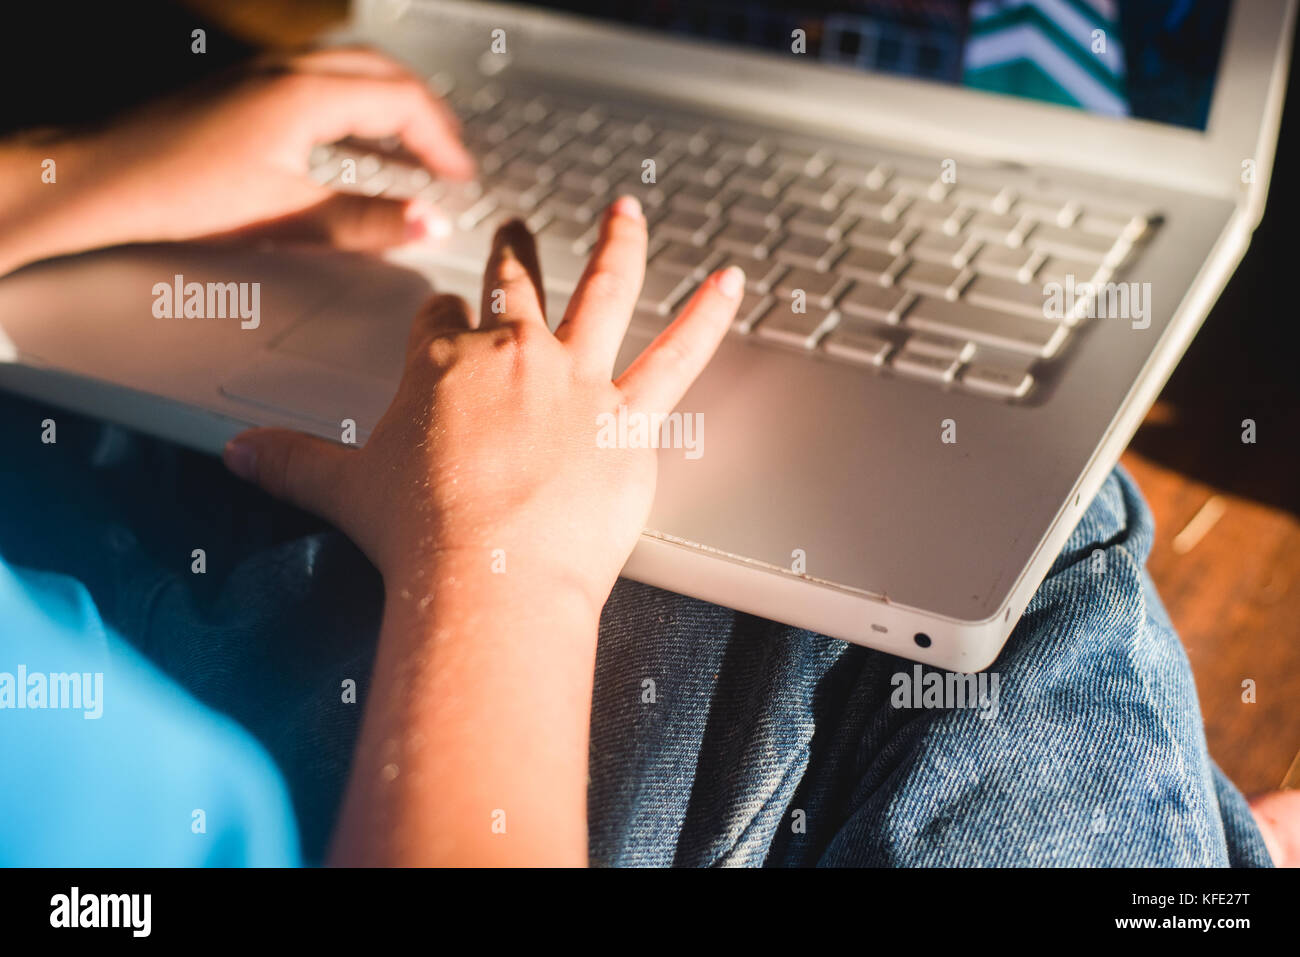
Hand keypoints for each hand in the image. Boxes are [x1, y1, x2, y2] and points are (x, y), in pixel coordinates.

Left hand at [0, 47, 470, 273]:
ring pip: (352, 69)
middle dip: (427, 113)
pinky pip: (321, 77)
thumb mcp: (286, 215)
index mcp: (306, 95)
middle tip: (450, 156)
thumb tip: (430, 224)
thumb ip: (365, 220)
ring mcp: (264, 73)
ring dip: (393, 101)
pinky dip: (356, 101)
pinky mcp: (245, 87)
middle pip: (384, 72)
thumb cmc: (180, 191)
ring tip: (413, 144)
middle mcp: (288, 71)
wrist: (100, 176)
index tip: (461, 176)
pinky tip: (351, 136)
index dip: (442, 140)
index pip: (402, 101)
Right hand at [224, 199, 741, 864]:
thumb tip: (237, 455)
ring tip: (629, 211)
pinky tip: (731, 284)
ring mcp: (577, 381)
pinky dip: (706, 318)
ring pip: (603, 292)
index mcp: (442, 365)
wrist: (489, 577)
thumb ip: (291, 463)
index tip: (439, 318)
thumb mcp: (341, 489)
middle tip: (518, 229)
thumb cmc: (418, 536)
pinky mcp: (629, 420)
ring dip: (617, 246)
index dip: (437, 320)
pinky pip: (677, 357)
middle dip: (514, 255)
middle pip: (514, 287)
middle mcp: (513, 356)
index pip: (438, 321)